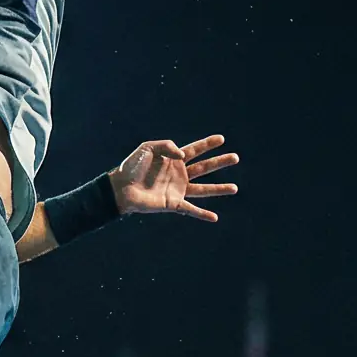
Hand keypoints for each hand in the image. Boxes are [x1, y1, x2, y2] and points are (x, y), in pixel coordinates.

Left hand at [109, 134, 239, 221]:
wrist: (121, 187)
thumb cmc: (132, 166)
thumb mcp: (147, 148)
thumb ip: (167, 146)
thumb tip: (184, 155)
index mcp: (174, 159)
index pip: (195, 150)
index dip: (208, 144)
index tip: (222, 139)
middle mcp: (179, 174)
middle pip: (205, 167)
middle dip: (220, 162)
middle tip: (235, 158)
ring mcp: (178, 189)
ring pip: (204, 189)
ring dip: (219, 189)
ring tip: (235, 188)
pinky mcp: (173, 204)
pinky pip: (191, 210)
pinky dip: (202, 214)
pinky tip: (214, 217)